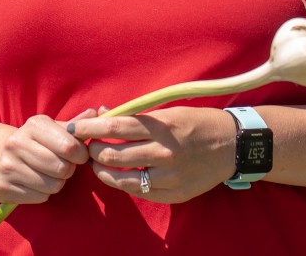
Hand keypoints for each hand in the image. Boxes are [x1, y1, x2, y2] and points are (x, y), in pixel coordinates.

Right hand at [0, 109, 95, 203]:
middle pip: (62, 168)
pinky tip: (36, 183)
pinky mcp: (2, 187)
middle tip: (64, 165)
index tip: (79, 155)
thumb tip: (97, 113)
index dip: (81, 154)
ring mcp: (7, 166)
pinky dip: (44, 194)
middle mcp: (16, 143)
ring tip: (49, 173)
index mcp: (33, 124)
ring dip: (58, 183)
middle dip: (69, 169)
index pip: (70, 146)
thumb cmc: (40, 142)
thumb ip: (77, 124)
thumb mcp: (56, 129)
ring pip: (53, 186)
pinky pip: (40, 197)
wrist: (3, 157)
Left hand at [70, 106, 233, 203]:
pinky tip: (120, 175)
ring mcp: (169, 176)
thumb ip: (135, 116)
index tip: (73, 129)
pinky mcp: (173, 194)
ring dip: (103, 171)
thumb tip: (101, 114)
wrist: (232, 145)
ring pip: (121, 179)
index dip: (89, 128)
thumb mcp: (167, 112)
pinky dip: (124, 183)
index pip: (115, 127)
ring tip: (98, 164)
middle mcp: (164, 152)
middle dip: (93, 152)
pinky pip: (139, 192)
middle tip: (88, 148)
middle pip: (113, 155)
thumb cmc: (196, 123)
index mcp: (161, 126)